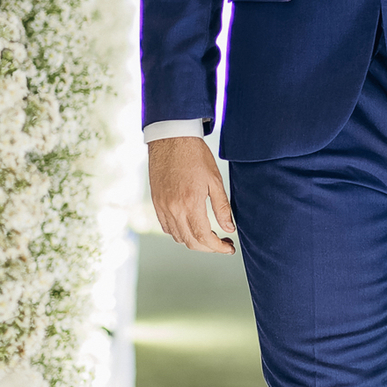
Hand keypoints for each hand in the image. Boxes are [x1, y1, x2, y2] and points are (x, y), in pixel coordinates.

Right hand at [148, 136, 235, 254]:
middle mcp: (173, 208)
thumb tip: (229, 229)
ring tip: (210, 235)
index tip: (229, 248)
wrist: (171, 139)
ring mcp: (162, 207)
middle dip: (208, 248)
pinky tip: (192, 226)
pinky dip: (180, 233)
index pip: (203, 237)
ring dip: (194, 241)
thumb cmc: (195, 156)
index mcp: (190, 203)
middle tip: (223, 243)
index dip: (218, 247)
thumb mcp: (215, 180)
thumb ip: (222, 207)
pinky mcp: (156, 203)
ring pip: (178, 237)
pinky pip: (167, 227)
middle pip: (190, 242)